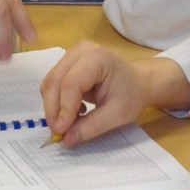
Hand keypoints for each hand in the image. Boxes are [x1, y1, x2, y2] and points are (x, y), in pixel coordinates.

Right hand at [40, 41, 189, 146]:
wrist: (138, 81)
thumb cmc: (131, 95)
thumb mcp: (116, 115)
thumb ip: (90, 127)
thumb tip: (65, 139)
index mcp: (97, 58)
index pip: (71, 84)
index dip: (63, 109)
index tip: (61, 133)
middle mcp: (81, 50)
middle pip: (55, 81)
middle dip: (53, 110)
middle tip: (59, 133)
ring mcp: (72, 53)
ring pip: (50, 82)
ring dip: (53, 107)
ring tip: (69, 123)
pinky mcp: (68, 61)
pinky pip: (54, 82)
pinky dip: (57, 101)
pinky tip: (73, 111)